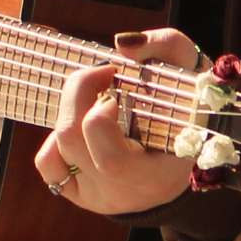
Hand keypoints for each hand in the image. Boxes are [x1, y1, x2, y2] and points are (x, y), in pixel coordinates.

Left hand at [36, 26, 204, 216]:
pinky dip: (55, 140)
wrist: (187, 155)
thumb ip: (165, 46)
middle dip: (78, 92)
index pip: (111, 159)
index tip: (116, 83)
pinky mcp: (80, 194)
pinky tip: (82, 128)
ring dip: (70, 110)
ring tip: (97, 99)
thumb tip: (121, 44)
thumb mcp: (191, 73)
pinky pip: (49, 166)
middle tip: (102, 74)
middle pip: (73, 139)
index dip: (99, 116)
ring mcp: (99, 196)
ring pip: (58, 147)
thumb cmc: (191, 110)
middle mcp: (124, 192)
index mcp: (158, 174)